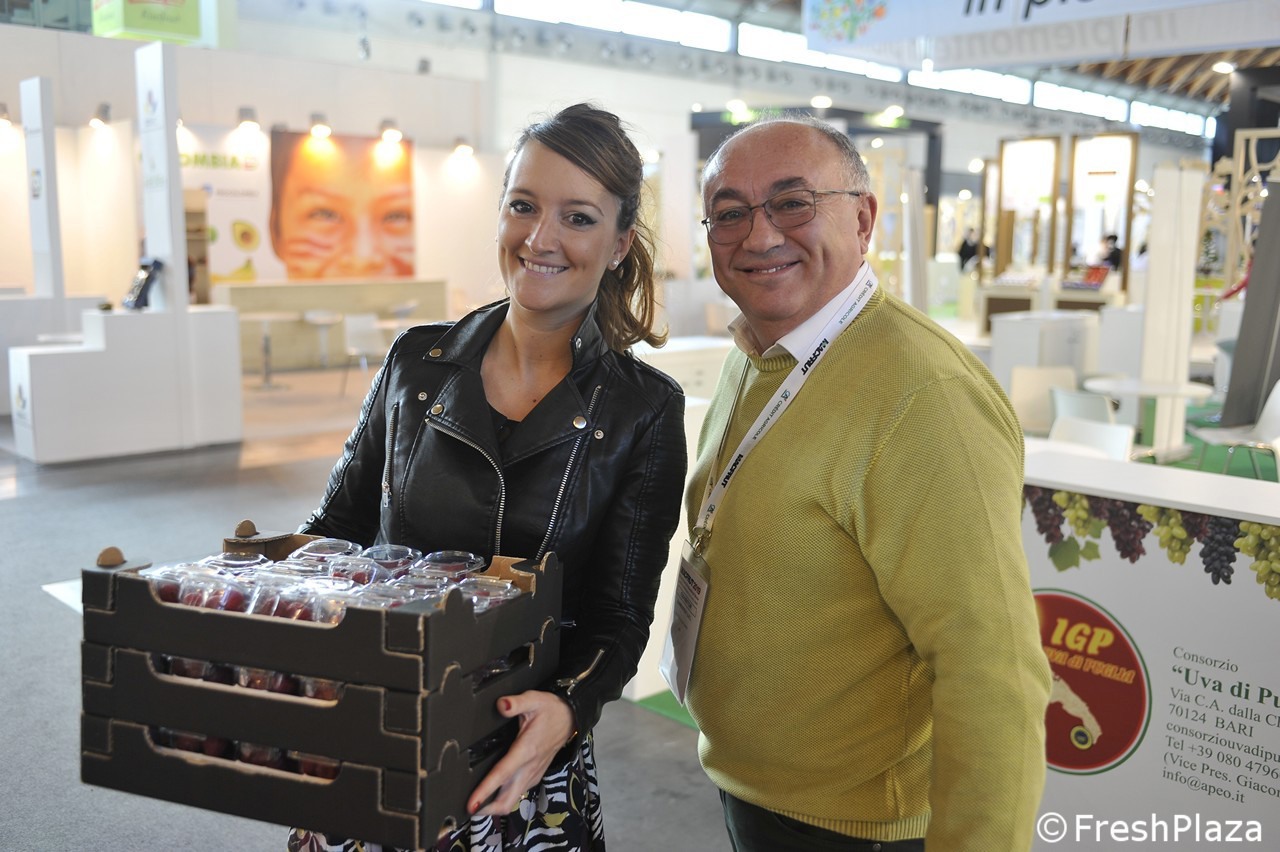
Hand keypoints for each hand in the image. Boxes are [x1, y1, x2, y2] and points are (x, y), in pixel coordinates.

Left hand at [468, 689, 574, 815]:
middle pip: (506, 800)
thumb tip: (502, 704)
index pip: (502, 775)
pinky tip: (492, 793)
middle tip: (466, 808)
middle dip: (486, 809)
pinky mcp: (534, 776)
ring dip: (493, 807)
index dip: (485, 791)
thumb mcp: (534, 700)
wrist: (570, 718)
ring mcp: (532, 774)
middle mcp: (529, 767)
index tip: (471, 803)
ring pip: (511, 801)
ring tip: (475, 804)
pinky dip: (503, 799)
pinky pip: (517, 794)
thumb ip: (516, 702)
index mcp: (526, 750)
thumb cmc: (551, 710)